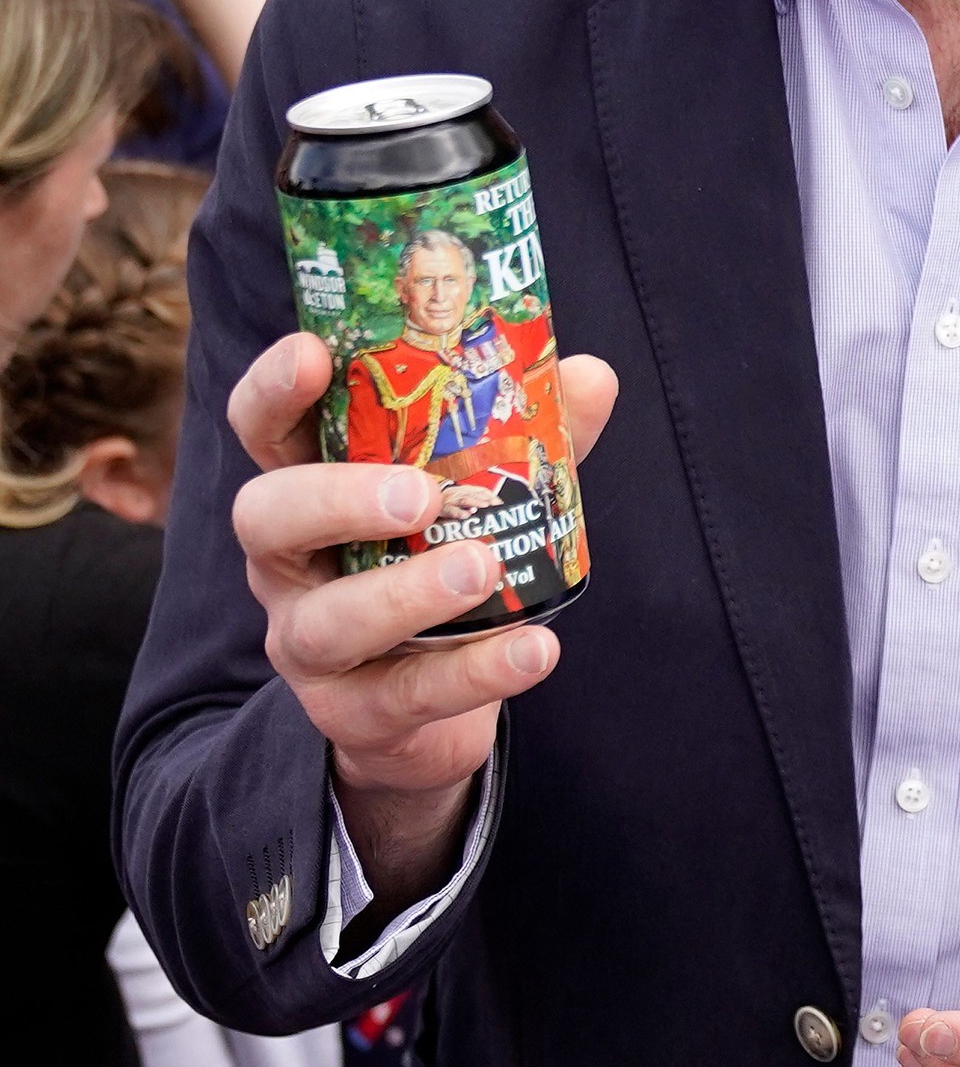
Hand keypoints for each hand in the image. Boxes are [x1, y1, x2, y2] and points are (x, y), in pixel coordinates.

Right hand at [229, 332, 617, 911]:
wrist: (428, 704)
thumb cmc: (439, 561)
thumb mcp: (481, 491)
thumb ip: (528, 432)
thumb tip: (590, 376)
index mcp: (308, 483)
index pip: (262, 428)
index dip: (275, 389)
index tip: (315, 353)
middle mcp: (287, 561)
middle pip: (268, 516)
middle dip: (337, 497)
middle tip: (418, 493)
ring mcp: (308, 642)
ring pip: (330, 620)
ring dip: (407, 593)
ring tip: (482, 567)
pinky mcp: (351, 712)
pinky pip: (404, 695)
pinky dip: (474, 674)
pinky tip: (535, 651)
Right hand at [437, 482, 499, 516]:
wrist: (424, 501)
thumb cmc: (447, 502)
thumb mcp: (461, 498)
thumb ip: (474, 500)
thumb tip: (493, 506)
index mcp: (464, 489)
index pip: (480, 490)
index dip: (490, 495)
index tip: (500, 502)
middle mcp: (457, 492)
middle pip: (473, 494)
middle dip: (485, 499)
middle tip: (495, 504)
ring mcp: (449, 500)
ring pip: (463, 499)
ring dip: (474, 502)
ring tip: (484, 506)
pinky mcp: (441, 508)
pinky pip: (450, 510)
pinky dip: (458, 512)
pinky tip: (466, 516)